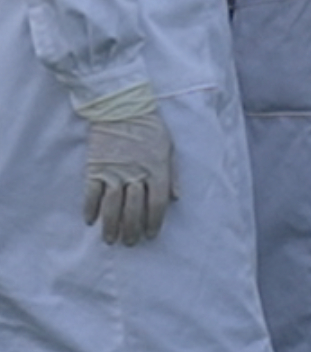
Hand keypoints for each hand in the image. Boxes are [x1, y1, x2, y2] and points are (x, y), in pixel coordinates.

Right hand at [78, 88, 174, 246]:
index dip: (154, 222)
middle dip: (132, 230)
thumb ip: (173, 175)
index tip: (151, 235)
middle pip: (134, 209)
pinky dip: (90, 208)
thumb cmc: (150, 128)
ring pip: (112, 206)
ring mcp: (114, 172)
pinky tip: (90, 221)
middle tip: (130, 243)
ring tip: (110, 240)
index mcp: (157, 170)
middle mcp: (136, 174)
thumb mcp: (169, 148)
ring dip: (111, 226)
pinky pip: (91, 193)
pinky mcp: (95, 168)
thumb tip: (177, 198)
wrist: (122, 108)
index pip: (157, 204)